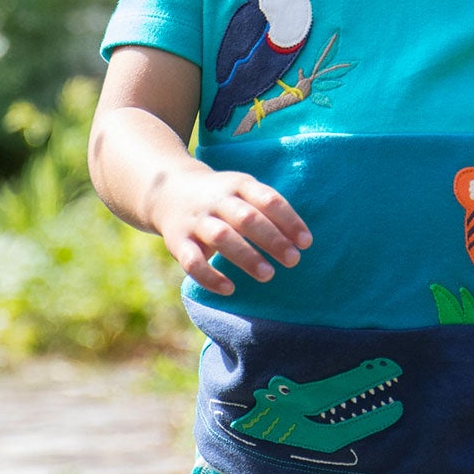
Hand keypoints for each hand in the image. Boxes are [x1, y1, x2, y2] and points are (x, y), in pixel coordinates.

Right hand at [150, 165, 311, 295]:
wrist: (167, 191)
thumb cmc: (221, 198)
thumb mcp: (243, 191)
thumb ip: (268, 210)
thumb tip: (301, 242)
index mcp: (238, 185)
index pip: (267, 199)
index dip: (288, 220)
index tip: (306, 242)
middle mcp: (216, 200)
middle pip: (246, 218)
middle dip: (271, 239)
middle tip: (293, 260)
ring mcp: (196, 221)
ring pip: (221, 237)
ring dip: (246, 256)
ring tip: (268, 275)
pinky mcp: (177, 241)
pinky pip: (192, 261)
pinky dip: (210, 277)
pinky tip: (229, 289)